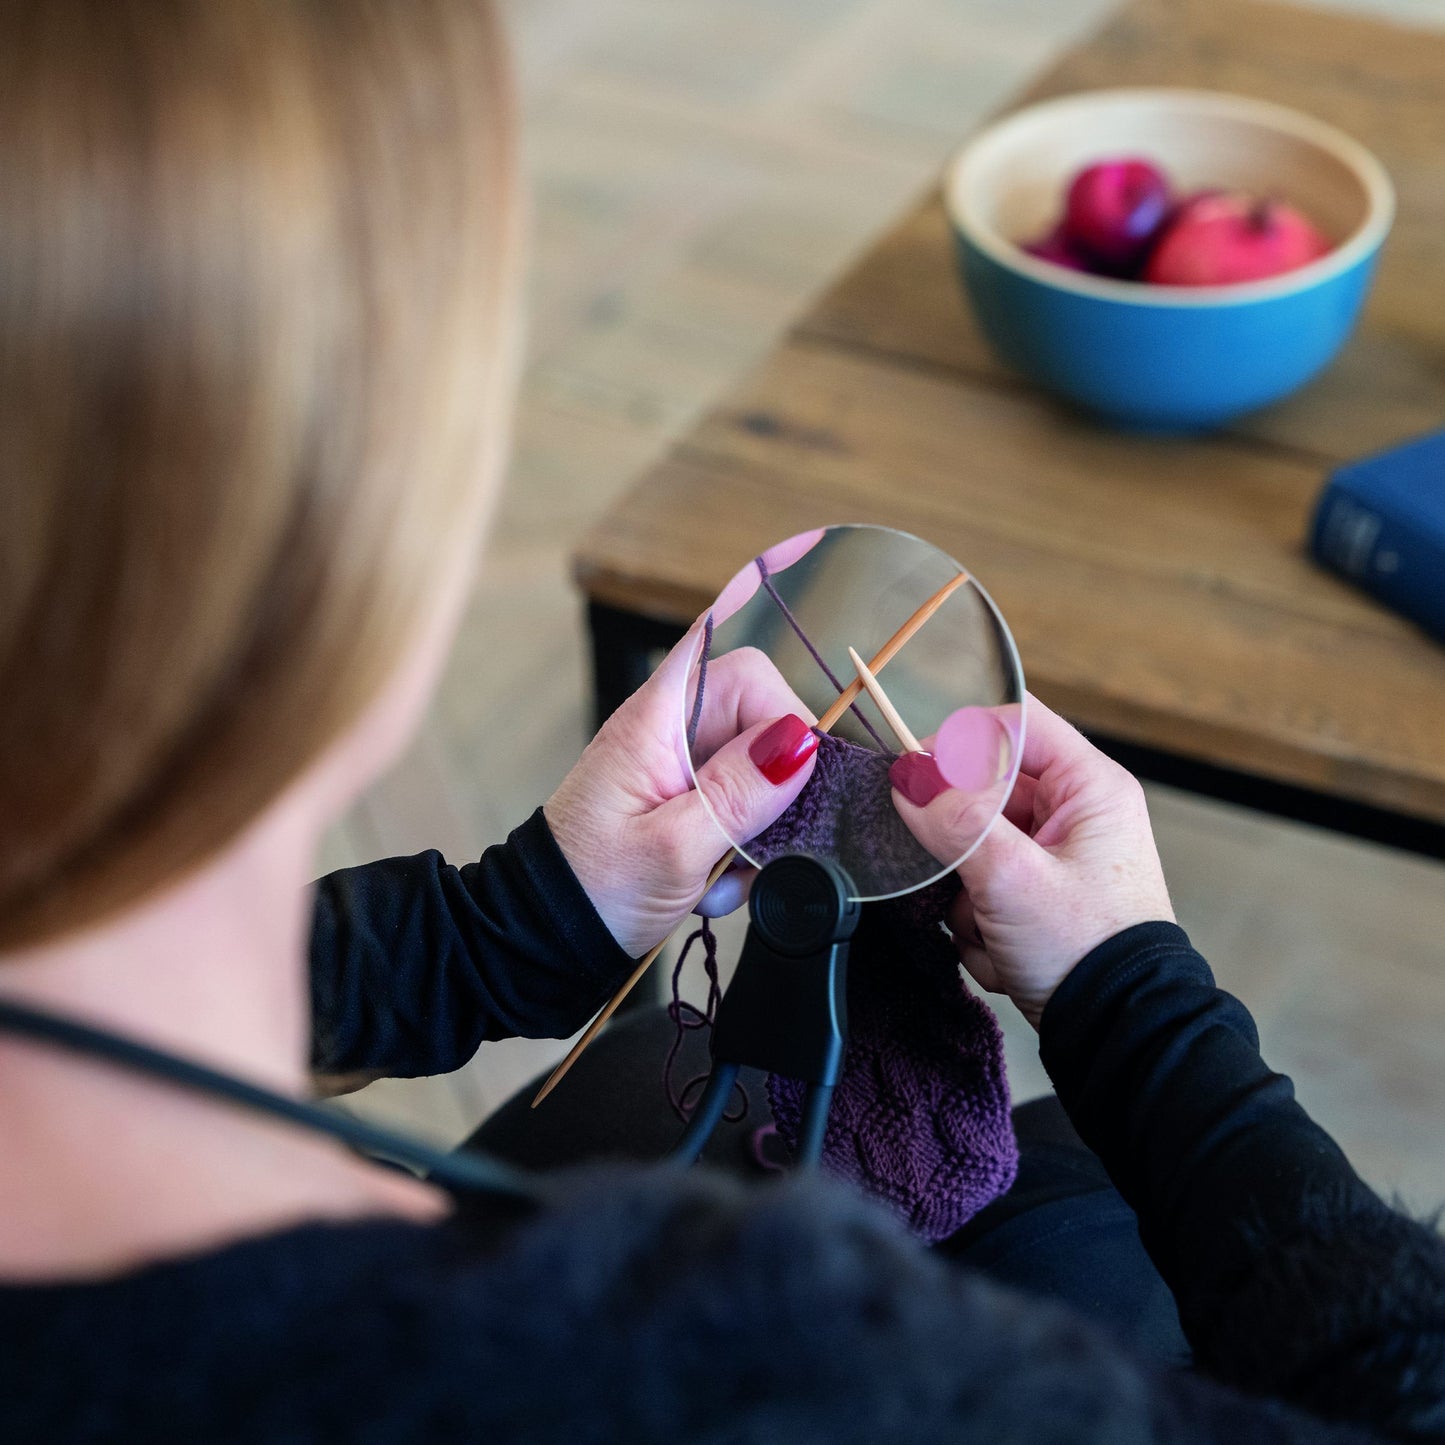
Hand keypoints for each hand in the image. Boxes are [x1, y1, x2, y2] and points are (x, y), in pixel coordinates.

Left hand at [545, 615, 818, 957]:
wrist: (548, 934)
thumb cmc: (590, 890)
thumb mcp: (675, 848)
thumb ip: (739, 793)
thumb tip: (800, 741)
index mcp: (656, 723)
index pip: (745, 675)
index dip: (782, 710)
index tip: (794, 771)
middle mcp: (672, 735)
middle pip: (763, 723)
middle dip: (779, 784)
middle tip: (763, 836)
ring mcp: (682, 771)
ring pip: (762, 773)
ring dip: (762, 826)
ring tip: (729, 871)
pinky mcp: (689, 806)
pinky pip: (744, 809)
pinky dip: (744, 847)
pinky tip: (717, 882)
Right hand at [892, 695, 1173, 1026]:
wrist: (1117, 1036)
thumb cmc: (1089, 953)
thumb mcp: (1012, 880)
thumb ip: (955, 821)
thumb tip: (907, 777)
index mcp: (1091, 789)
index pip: (1016, 723)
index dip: (962, 740)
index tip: (920, 775)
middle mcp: (1076, 815)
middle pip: (985, 790)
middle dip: (962, 842)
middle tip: (963, 876)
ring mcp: (1054, 859)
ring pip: (975, 845)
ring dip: (968, 892)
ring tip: (993, 927)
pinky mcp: (1037, 897)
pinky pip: (981, 886)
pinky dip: (979, 921)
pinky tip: (1002, 951)